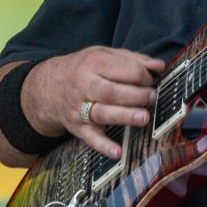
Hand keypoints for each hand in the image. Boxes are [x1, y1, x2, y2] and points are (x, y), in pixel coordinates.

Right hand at [24, 46, 167, 159]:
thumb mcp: (103, 54)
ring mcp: (79, 108)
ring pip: (103, 114)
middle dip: (136, 95)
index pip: (123, 69)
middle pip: (112, 92)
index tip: (151, 81)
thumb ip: (132, 59)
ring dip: (125, 116)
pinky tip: (118, 152)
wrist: (47, 86)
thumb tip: (159, 66)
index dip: (143, 76)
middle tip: (152, 97)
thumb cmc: (83, 68)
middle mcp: (84, 85)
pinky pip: (91, 138)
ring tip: (144, 118)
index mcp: (93, 63)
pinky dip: (104, 146)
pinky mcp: (77, 127)